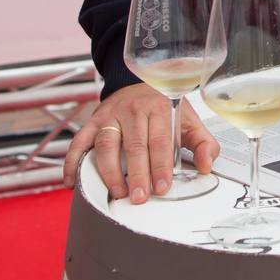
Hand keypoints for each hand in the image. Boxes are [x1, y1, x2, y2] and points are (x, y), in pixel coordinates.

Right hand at [62, 82, 218, 203]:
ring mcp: (110, 115)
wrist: (140, 82)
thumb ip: (203, 143)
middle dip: (136, 174)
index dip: (161, 166)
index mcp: (160, 108)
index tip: (162, 187)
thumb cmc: (165, 108)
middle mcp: (133, 109)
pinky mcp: (92, 121)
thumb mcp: (190, 121)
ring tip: (117, 192)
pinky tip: (72, 182)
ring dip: (109, 171)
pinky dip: (73, 162)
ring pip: (106, 144)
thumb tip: (207, 165)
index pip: (160, 140)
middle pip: (134, 145)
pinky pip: (79, 142)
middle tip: (139, 196)